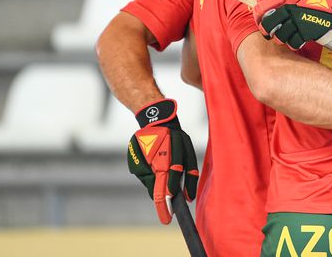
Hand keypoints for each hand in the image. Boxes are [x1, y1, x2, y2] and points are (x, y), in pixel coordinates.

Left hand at [127, 99, 198, 224]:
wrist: (156, 117)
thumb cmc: (145, 140)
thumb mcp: (138, 159)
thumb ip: (147, 176)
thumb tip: (156, 194)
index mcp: (158, 152)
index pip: (161, 180)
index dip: (163, 199)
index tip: (165, 214)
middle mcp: (172, 147)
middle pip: (176, 174)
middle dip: (175, 193)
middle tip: (173, 210)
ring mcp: (183, 144)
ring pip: (189, 168)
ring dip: (189, 185)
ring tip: (188, 199)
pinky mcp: (188, 143)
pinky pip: (192, 162)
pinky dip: (192, 175)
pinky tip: (191, 186)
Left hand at [253, 0, 331, 49]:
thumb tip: (262, 2)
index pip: (261, 8)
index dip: (258, 16)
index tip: (259, 19)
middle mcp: (288, 10)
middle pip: (268, 25)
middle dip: (266, 29)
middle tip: (268, 31)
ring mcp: (297, 22)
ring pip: (279, 36)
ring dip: (280, 37)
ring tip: (283, 34)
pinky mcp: (307, 31)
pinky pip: (294, 43)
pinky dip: (293, 43)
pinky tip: (295, 38)